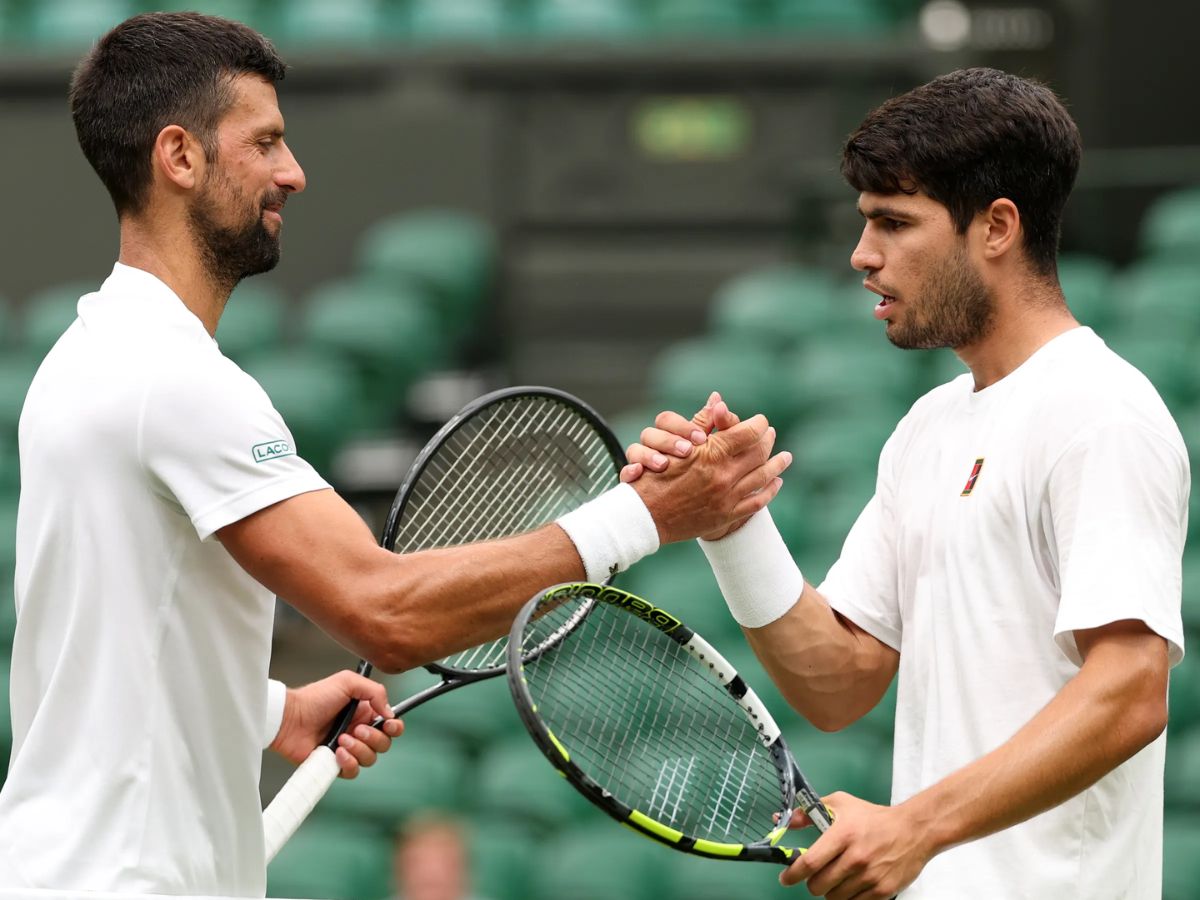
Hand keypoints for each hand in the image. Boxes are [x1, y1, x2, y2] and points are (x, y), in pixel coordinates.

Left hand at [270, 671, 404, 778]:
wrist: (290, 718)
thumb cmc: (314, 698)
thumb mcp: (347, 682)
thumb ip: (375, 692)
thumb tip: (389, 713)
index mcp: (364, 712)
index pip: (389, 724)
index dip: (394, 727)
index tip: (387, 724)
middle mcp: (358, 731)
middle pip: (383, 743)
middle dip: (373, 738)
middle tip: (356, 730)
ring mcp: (347, 748)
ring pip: (370, 758)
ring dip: (359, 749)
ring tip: (341, 740)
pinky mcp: (334, 764)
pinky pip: (353, 771)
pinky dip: (349, 763)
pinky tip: (338, 753)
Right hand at [620, 391, 740, 483]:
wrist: (679, 508)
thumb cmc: (697, 474)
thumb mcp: (708, 450)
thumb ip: (713, 426)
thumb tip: (717, 398)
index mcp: (669, 436)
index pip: (667, 420)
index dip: (682, 426)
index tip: (701, 438)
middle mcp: (653, 447)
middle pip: (650, 432)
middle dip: (668, 440)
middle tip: (687, 451)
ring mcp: (641, 464)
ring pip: (635, 449)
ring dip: (649, 454)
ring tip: (664, 464)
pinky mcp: (633, 483)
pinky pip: (625, 473)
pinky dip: (630, 471)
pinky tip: (639, 473)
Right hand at [628, 404, 789, 544]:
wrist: (645, 516)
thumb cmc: (655, 476)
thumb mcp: (676, 444)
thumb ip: (700, 422)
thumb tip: (717, 400)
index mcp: (712, 454)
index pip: (747, 433)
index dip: (757, 424)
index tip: (761, 421)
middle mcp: (723, 476)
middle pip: (759, 454)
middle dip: (768, 442)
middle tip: (772, 435)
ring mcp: (727, 498)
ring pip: (763, 477)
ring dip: (777, 465)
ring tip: (786, 457)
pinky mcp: (727, 515)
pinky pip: (757, 502)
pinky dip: (770, 491)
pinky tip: (776, 483)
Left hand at [781, 793, 931, 898]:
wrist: (913, 830)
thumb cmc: (873, 817)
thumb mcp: (841, 803)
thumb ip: (809, 813)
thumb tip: (784, 821)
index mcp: (843, 834)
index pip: (810, 862)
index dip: (792, 874)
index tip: (785, 878)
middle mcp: (855, 857)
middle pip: (819, 884)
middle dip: (812, 882)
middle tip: (816, 875)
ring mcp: (869, 876)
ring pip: (834, 897)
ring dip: (829, 890)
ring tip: (836, 877)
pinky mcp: (882, 891)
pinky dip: (847, 897)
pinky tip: (851, 884)